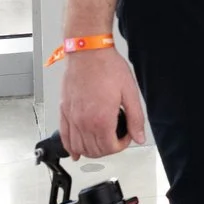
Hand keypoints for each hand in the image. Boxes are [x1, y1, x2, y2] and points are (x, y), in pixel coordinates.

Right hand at [57, 43, 146, 158]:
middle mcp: (84, 121)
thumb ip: (136, 118)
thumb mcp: (129, 92)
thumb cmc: (107, 67)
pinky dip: (70, 147)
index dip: (122, 145)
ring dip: (91, 150)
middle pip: (94, 150)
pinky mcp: (64, 111)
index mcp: (101, 119)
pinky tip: (76, 151)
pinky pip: (64, 137)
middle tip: (116, 137)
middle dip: (108, 148)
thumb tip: (139, 137)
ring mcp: (72, 117)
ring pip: (79, 147)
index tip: (126, 135)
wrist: (87, 51)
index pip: (110, 148)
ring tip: (101, 141)